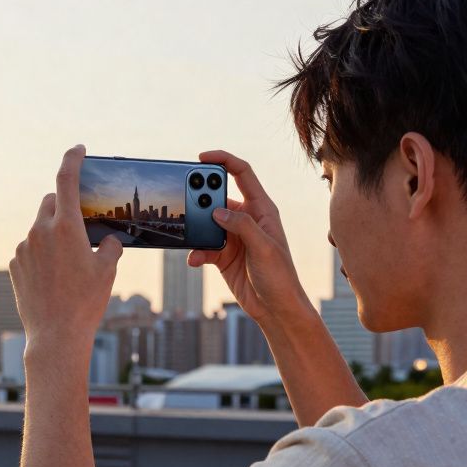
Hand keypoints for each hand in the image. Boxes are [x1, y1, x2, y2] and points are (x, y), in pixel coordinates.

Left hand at [9, 145, 122, 357]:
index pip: (67, 180)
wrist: (55, 335)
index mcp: (66, 227)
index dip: (73, 159)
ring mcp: (23, 248)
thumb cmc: (85, 303)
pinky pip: (30, 249)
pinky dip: (42, 254)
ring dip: (54, 234)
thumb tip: (108, 239)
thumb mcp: (107, 271)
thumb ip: (110, 246)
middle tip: (80, 221)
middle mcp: (40, 232)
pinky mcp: (14, 264)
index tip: (78, 150)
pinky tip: (54, 277)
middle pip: (51, 202)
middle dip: (65, 205)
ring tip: (69, 263)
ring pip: (39, 228)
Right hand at [189, 150, 311, 326]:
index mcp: (261, 209)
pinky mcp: (222, 255)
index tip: (201, 158)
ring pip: (206, 222)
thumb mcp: (264, 247)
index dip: (223, 161)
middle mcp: (246, 219)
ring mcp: (233, 237)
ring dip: (196, 227)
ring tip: (187, 231)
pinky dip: (196, 251)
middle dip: (201, 196)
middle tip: (187, 199)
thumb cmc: (280, 276)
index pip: (242, 174)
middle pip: (218, 196)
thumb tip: (217, 210)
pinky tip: (194, 259)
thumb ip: (242, 226)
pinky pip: (203, 246)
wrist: (275, 308)